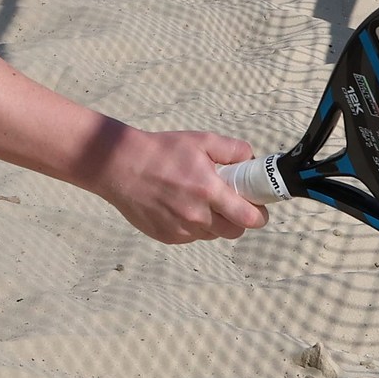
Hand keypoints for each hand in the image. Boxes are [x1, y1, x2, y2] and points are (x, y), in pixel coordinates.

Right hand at [91, 129, 268, 243]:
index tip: (256, 206)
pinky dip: (192, 225)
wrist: (120, 166)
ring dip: (214, 222)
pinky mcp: (167, 237)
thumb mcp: (201, 140)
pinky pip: (191, 236)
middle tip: (229, 202)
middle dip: (238, 219)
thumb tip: (250, 160)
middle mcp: (196, 216)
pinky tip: (179, 205)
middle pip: (234, 231)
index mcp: (209, 191)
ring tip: (199, 200)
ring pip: (212, 234)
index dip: (258, 214)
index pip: (249, 218)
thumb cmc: (161, 152)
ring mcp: (181, 230)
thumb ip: (232, 150)